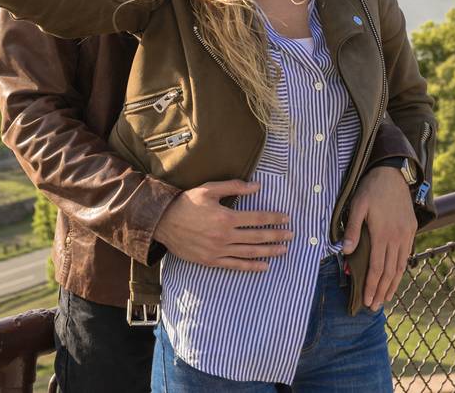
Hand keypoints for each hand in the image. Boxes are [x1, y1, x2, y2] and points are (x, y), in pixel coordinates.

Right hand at [153, 180, 292, 271]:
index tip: (286, 218)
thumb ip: (234, 187)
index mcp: (226, 217)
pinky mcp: (211, 261)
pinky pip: (235, 265)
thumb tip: (257, 186)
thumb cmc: (187, 203)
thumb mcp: (209, 189)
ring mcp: (218, 251)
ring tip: (283, 251)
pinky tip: (264, 266)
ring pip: (249, 252)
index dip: (274, 218)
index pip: (257, 218)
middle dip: (276, 236)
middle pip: (257, 237)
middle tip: (291, 235)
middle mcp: (224, 236)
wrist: (163, 222)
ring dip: (269, 252)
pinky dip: (251, 267)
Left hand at [342, 166, 416, 309]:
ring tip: (386, 298)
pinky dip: (401, 270)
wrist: (393, 173)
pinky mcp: (411, 230)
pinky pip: (407, 255)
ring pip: (400, 266)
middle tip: (374, 306)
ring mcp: (406, 234)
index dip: (371, 286)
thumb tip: (345, 252)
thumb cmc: (371, 189)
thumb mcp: (357, 206)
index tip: (367, 301)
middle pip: (389, 272)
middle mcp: (397, 238)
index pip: (376, 268)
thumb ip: (352, 230)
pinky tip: (396, 277)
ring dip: (393, 284)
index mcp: (382, 234)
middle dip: (381, 291)